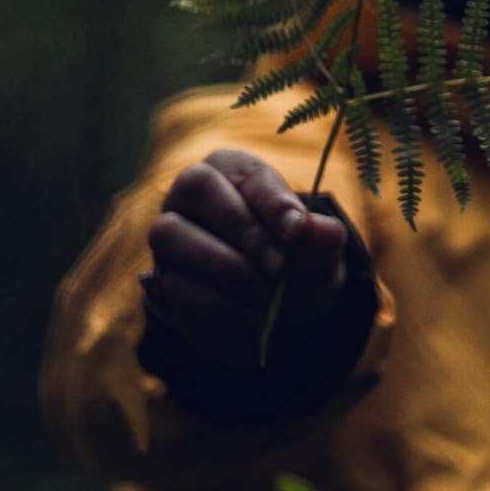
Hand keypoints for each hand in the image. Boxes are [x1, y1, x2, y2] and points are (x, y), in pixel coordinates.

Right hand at [144, 148, 347, 367]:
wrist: (281, 316)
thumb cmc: (298, 265)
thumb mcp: (319, 256)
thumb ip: (322, 242)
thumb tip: (327, 232)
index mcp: (235, 170)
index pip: (247, 171)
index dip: (272, 201)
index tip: (298, 231)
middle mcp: (192, 193)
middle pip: (197, 186)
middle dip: (244, 230)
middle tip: (281, 269)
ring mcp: (170, 235)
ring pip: (171, 233)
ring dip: (226, 267)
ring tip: (268, 295)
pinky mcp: (162, 278)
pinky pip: (175, 285)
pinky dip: (221, 306)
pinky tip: (255, 320)